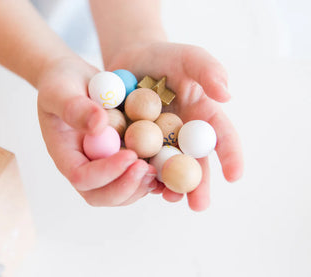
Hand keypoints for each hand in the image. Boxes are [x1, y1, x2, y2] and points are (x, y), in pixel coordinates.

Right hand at [36, 57, 157, 205]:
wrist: (75, 80)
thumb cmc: (61, 83)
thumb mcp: (61, 90)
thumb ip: (74, 107)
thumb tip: (99, 125)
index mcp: (65, 154)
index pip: (81, 177)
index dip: (105, 172)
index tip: (129, 154)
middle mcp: (84, 166)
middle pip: (100, 195)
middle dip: (125, 187)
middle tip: (146, 169)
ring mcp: (103, 166)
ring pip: (120, 193)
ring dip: (140, 186)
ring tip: (157, 168)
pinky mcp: (120, 159)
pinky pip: (135, 177)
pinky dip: (151, 177)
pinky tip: (166, 164)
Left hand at [105, 42, 243, 210]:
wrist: (131, 60)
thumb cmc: (165, 57)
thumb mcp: (188, 57)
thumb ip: (208, 70)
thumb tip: (227, 95)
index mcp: (202, 116)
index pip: (220, 136)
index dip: (230, 155)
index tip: (234, 175)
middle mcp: (183, 134)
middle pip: (194, 161)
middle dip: (198, 184)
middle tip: (199, 205)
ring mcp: (159, 141)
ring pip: (167, 168)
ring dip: (169, 185)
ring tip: (170, 198)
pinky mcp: (135, 143)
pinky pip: (139, 160)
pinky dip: (140, 172)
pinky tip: (139, 184)